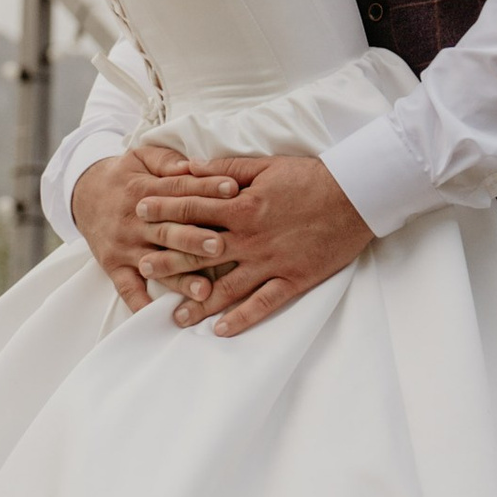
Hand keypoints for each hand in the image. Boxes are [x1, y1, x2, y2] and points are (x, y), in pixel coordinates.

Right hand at [71, 141, 236, 314]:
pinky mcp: (114, 267)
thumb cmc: (123, 176)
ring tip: (205, 290)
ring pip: (156, 264)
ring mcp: (124, 247)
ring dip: (180, 278)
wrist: (83, 195)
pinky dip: (142, 305)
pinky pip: (128, 289)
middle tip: (221, 245)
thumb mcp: (140, 157)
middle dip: (195, 239)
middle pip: (168, 231)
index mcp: (143, 190)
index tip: (233, 190)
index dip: (206, 188)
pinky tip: (163, 317)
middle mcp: (134, 221)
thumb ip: (167, 161)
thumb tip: (192, 164)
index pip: (179, 190)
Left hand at [137, 151, 372, 336]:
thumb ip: (224, 169)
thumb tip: (188, 168)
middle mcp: (251, 238)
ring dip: (199, 301)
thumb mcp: (265, 165)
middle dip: (170, 260)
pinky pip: (263, 303)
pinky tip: (221, 330)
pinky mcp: (293, 279)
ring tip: (176, 316)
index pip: (193, 208)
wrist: (356, 195)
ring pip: (228, 286)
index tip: (140, 212)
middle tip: (143, 268)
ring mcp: (271, 262)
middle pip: (201, 252)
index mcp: (243, 206)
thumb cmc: (310, 177)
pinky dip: (242, 318)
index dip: (164, 209)